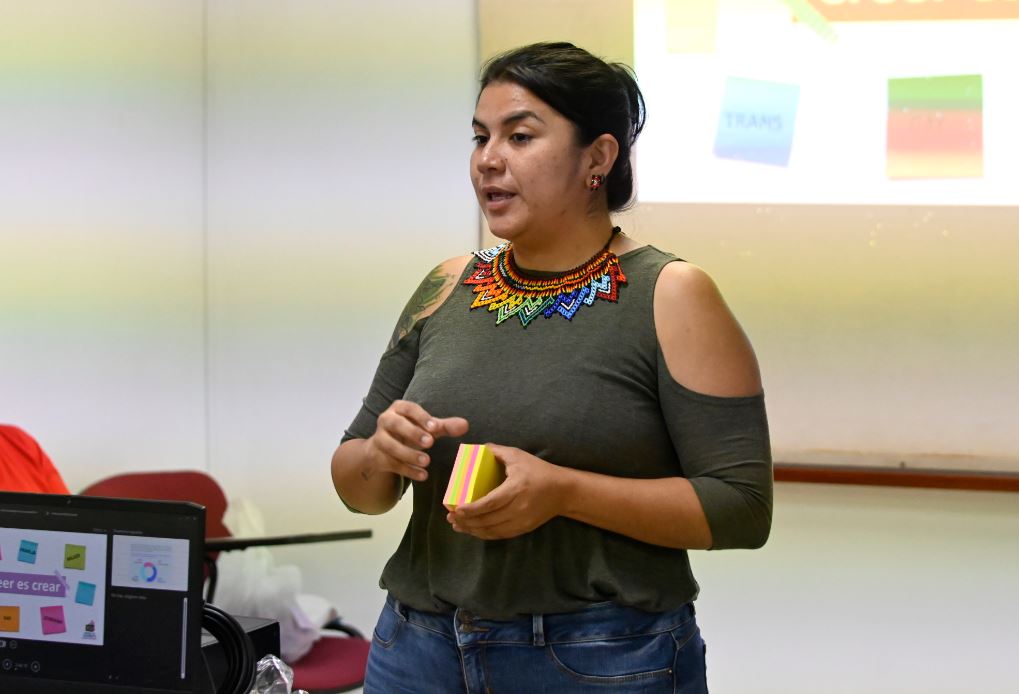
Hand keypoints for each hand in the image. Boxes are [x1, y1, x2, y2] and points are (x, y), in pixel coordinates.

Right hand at [364, 400, 467, 482]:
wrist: (383, 448)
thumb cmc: (410, 431)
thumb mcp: (427, 428)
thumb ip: (445, 426)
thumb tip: (465, 425)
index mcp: (399, 408)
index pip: (408, 408)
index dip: (421, 417)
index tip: (435, 427)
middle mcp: (385, 420)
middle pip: (395, 424)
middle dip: (412, 433)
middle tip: (430, 443)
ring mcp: (379, 439)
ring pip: (390, 445)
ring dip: (408, 454)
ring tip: (427, 461)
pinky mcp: (377, 456)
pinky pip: (391, 463)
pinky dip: (407, 470)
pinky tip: (422, 475)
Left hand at [447, 444, 565, 539]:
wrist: (563, 491)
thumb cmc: (539, 471)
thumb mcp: (518, 456)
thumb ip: (496, 451)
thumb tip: (475, 448)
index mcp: (516, 488)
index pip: (490, 503)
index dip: (472, 509)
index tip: (456, 509)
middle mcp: (519, 507)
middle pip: (488, 520)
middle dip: (467, 521)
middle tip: (451, 517)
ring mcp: (522, 521)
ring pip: (493, 530)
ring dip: (473, 530)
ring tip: (457, 525)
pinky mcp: (524, 528)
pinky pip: (500, 535)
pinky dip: (484, 534)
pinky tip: (473, 530)